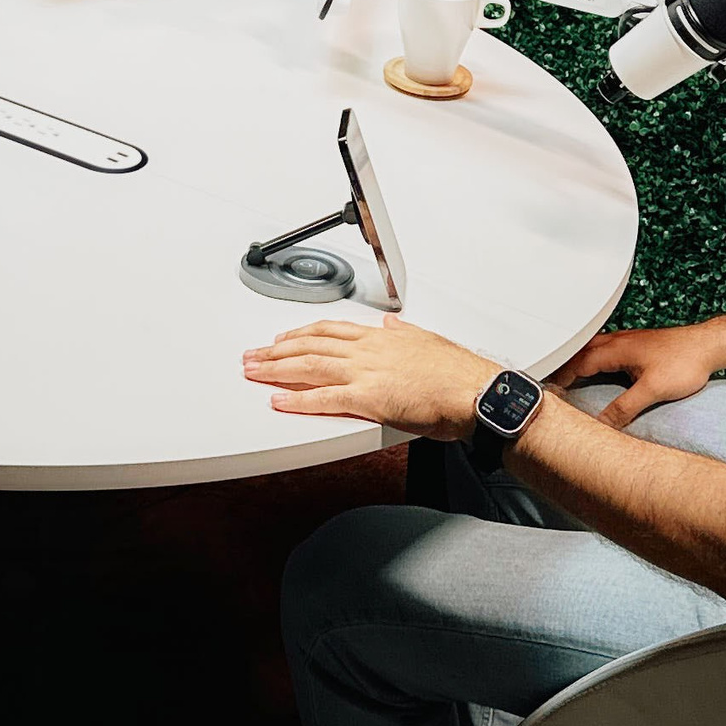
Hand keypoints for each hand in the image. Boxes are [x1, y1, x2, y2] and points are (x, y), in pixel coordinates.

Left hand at [241, 314, 498, 437]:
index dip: (302, 333)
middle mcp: (367, 351)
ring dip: (275, 368)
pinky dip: (296, 400)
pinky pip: (323, 399)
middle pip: (310, 345)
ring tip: (253, 371)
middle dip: (277, 350)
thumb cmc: (457, 372)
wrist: (472, 391)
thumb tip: (391, 324)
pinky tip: (277, 401)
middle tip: (253, 355)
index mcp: (380, 337)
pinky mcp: (368, 399)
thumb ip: (404, 332)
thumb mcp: (427, 339)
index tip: (283, 337)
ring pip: (309, 366)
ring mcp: (365, 373)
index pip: (330, 330)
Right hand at [550, 323, 720, 427]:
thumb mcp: (652, 391)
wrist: (708, 345)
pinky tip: (604, 367)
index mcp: (616, 349)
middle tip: (557, 383)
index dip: (562, 376)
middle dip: (566, 366)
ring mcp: (629, 340)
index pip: (578, 363)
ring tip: (573, 375)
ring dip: (581, 359)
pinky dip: (597, 358)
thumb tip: (604, 423)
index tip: (552, 389)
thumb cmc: (685, 362)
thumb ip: (625, 407)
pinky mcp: (640, 342)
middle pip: (582, 351)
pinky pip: (608, 347)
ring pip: (595, 347)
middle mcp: (620, 341)